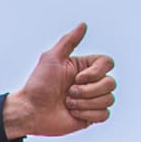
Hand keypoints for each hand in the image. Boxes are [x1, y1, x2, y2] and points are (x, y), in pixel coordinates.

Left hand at [4, 24, 115, 138]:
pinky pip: (104, 115)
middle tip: (68, 93)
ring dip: (85, 103)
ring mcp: (91, 100)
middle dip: (88, 91)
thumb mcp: (51, 58)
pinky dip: (88, 114)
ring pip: (108, 99)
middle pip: (111, 83)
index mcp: (85, 67)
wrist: (30, 111)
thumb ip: (69, 41)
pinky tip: (73, 113)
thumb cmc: (38, 84)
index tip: (76, 78)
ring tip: (68, 104)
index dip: (96, 72)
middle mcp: (90, 82)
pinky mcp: (90, 117)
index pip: (108, 63)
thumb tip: (83, 24)